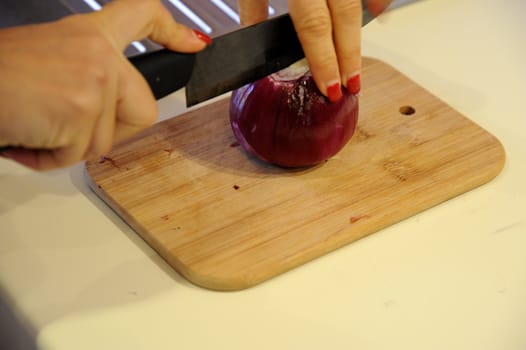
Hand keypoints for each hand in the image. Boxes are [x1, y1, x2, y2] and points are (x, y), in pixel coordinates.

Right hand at [0, 0, 209, 169]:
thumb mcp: (49, 61)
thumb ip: (88, 76)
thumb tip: (108, 106)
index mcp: (89, 35)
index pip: (142, 16)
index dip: (172, 30)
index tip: (193, 43)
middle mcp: (98, 52)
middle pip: (144, 110)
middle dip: (111, 132)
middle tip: (69, 127)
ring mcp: (94, 79)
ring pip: (107, 141)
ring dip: (68, 146)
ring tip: (33, 123)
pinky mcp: (82, 109)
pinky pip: (78, 155)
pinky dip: (48, 158)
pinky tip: (26, 135)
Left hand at [237, 0, 391, 100]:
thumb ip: (254, 3)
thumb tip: (252, 35)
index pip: (315, 25)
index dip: (325, 60)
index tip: (332, 88)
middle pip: (345, 17)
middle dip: (349, 55)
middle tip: (352, 86)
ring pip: (358, 2)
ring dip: (360, 31)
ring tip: (359, 60)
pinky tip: (377, 12)